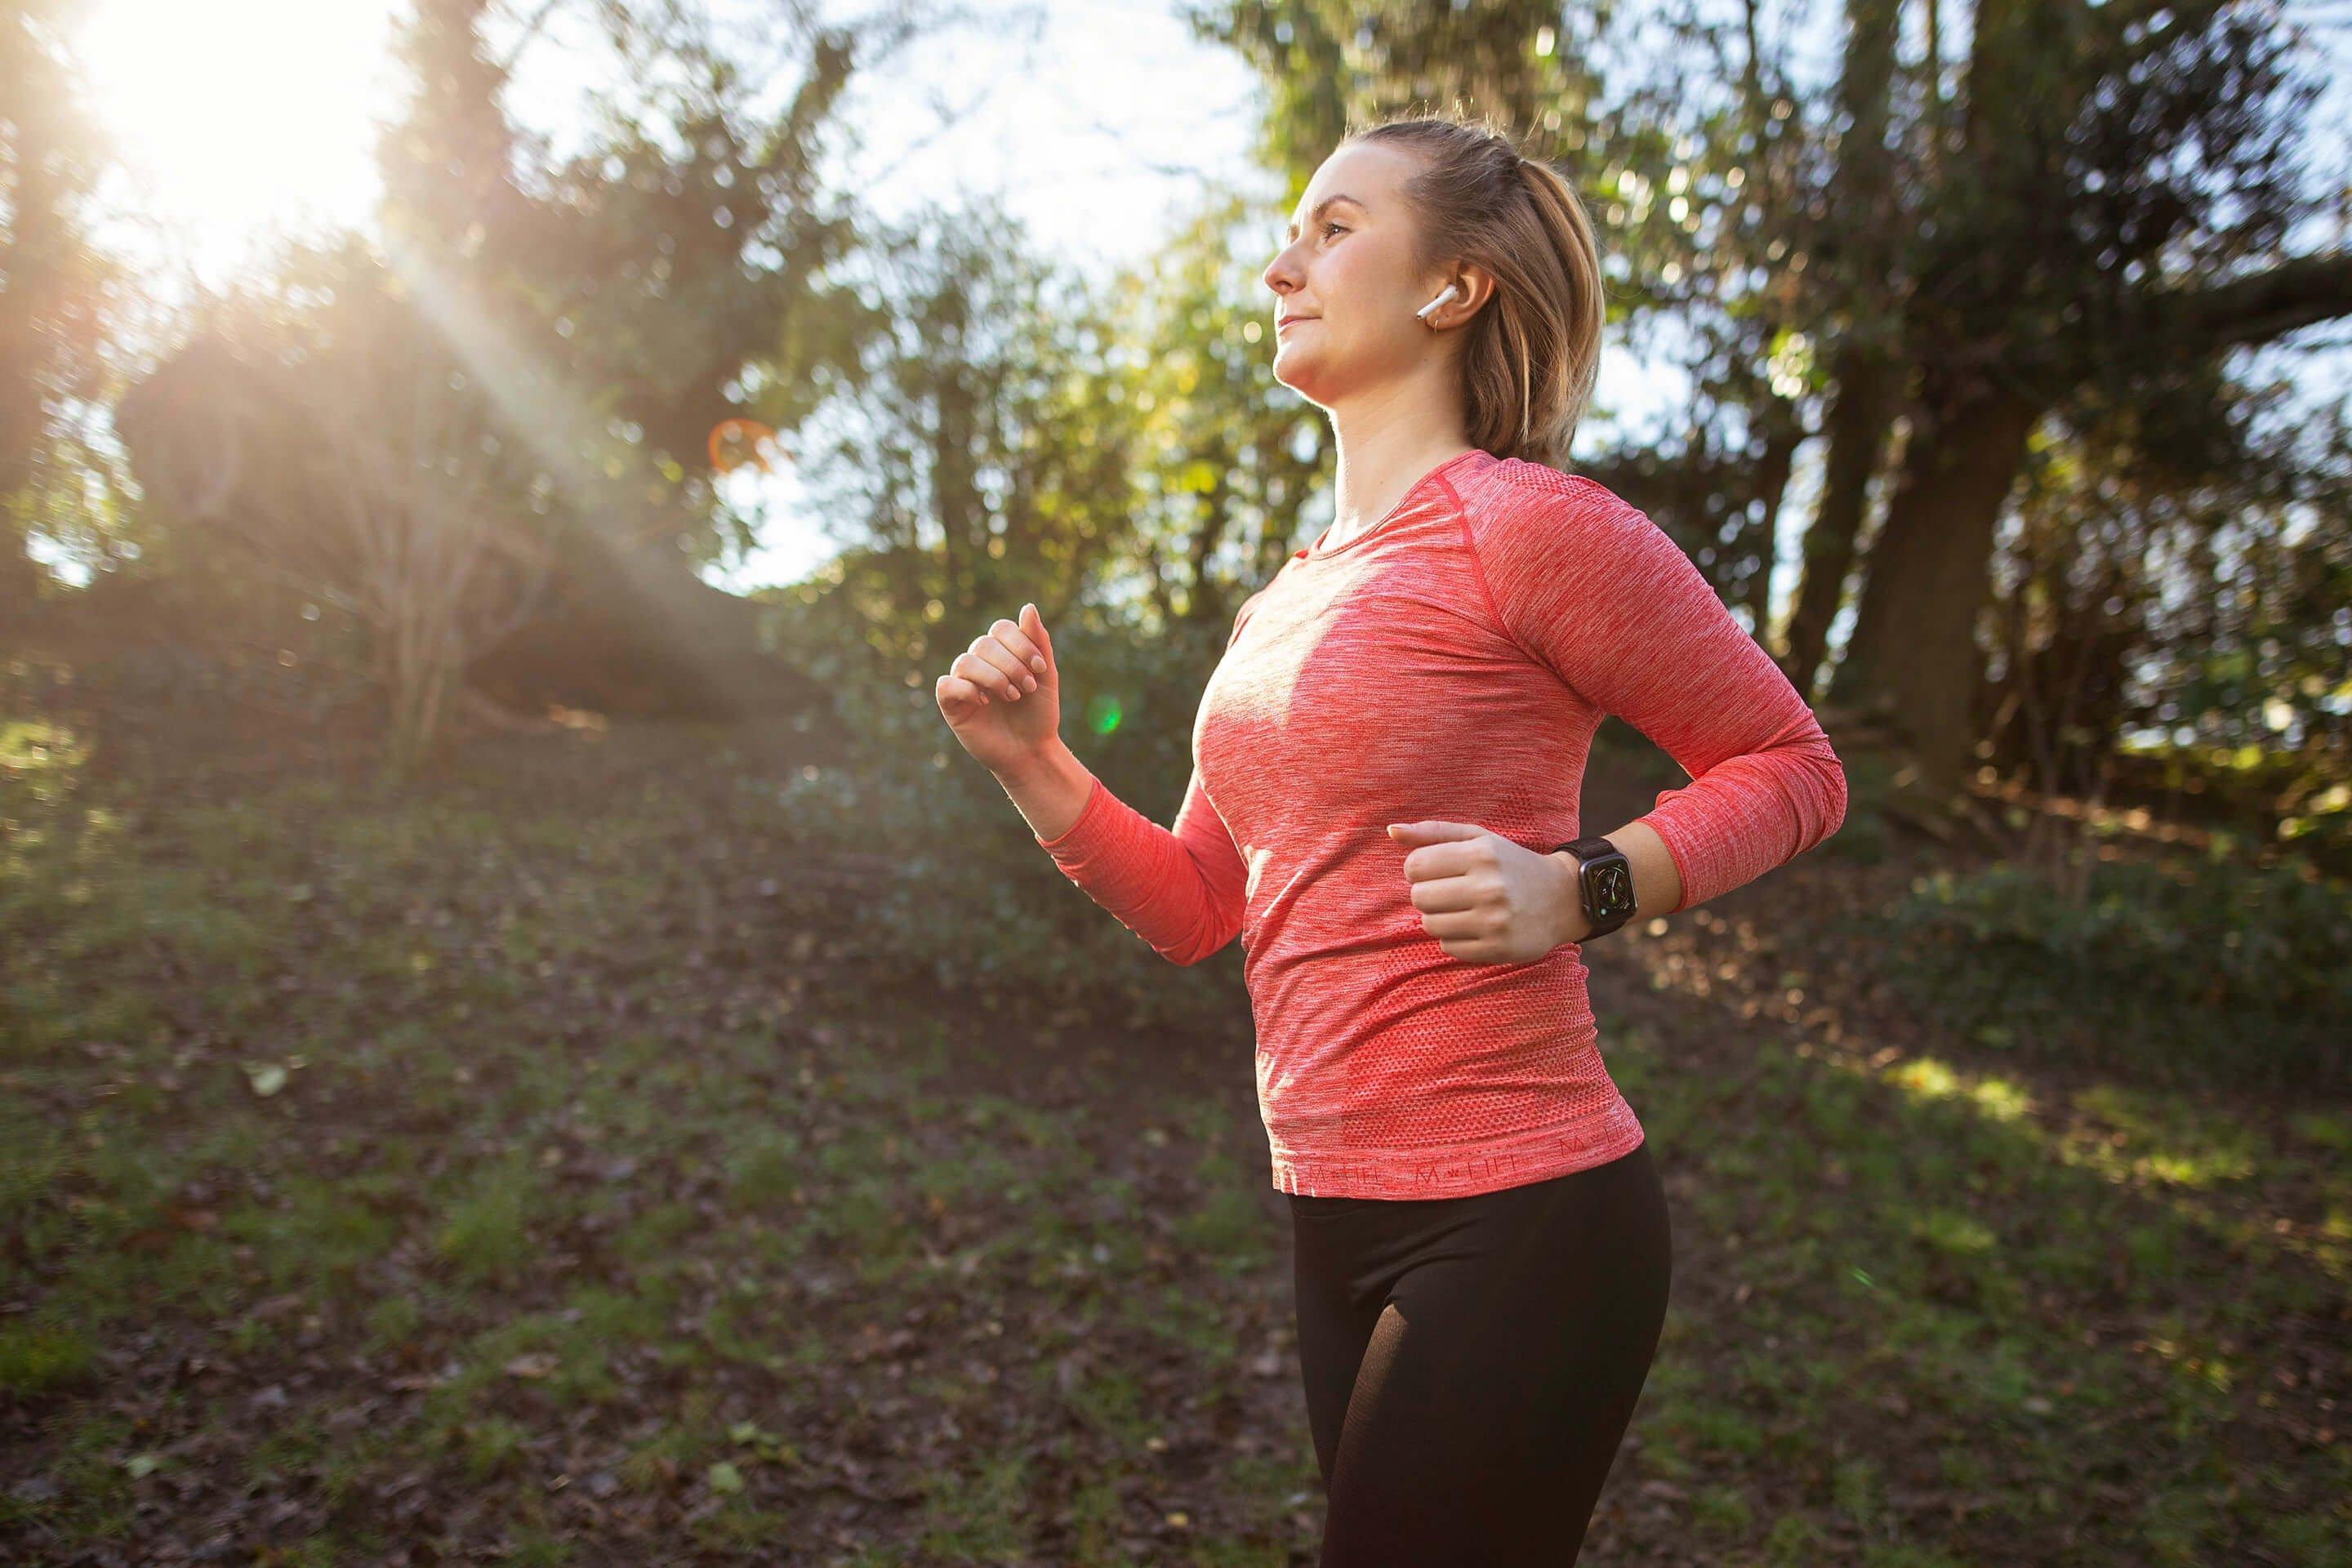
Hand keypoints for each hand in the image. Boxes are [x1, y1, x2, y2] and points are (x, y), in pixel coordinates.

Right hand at [936, 602, 1060, 775]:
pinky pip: (947, 684)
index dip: (1020, 644)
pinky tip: (985, 702)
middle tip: (1027, 688)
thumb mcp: (1046, 676)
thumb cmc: (1038, 714)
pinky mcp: (951, 704)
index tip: (1039, 668)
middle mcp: (980, 663)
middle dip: (1011, 665)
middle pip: (984, 644)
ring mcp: (964, 682)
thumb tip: (1028, 606)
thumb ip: (1038, 642)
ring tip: (1012, 697)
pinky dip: (968, 690)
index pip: (1001, 628)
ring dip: (994, 678)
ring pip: (966, 661)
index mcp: (1002, 652)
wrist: (1031, 752)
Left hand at [1387, 819, 1587, 963]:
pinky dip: (1455, 937)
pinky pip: (1449, 946)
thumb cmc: (1510, 864)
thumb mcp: (1478, 838)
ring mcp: (1494, 921)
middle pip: (1419, 897)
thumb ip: (1433, 832)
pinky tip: (1475, 926)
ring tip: (1462, 909)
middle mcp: (1489, 887)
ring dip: (1438, 917)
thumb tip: (1391, 830)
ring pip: (1430, 925)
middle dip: (1427, 894)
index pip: (1415, 865)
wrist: (1562, 898)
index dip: (1418, 869)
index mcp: (1482, 855)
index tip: (1437, 870)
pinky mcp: (1498, 949)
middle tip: (1450, 891)